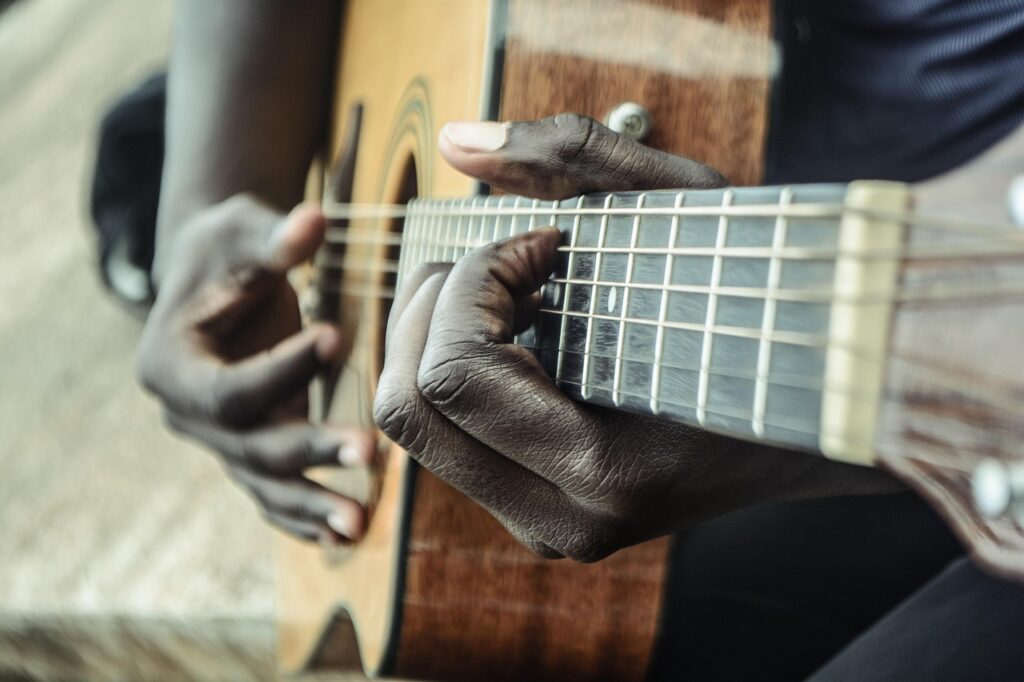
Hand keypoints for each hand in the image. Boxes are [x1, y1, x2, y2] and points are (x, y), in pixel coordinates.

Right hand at [137, 195, 372, 543]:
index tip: (332, 336)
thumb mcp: (243, 231)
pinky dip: (302, 516)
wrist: (216, 277)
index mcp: (170, 366)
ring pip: (261, 483)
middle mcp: (186, 414)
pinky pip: (271, 492)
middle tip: (370, 449)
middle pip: (248, 446)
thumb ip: (275, 238)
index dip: (279, 369)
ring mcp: (217, 439)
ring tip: (359, 525)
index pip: (227, 388)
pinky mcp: (247, 449)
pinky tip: (343, 535)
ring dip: (311, 505)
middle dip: (309, 450)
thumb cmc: (228, 250)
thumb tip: (314, 220)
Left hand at [374, 114, 896, 560]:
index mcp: (603, 470)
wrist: (829, 411)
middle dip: (436, 305)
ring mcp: (547, 524)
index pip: (452, 373)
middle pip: (407, 406)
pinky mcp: (536, 509)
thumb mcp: (689, 209)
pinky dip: (455, 364)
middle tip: (512, 265)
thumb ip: (568, 157)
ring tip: (517, 298)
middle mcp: (564, 519)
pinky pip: (444, 432)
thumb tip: (453, 139)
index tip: (544, 244)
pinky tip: (520, 335)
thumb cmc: (768, 305)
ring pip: (412, 421)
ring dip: (438, 333)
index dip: (477, 279)